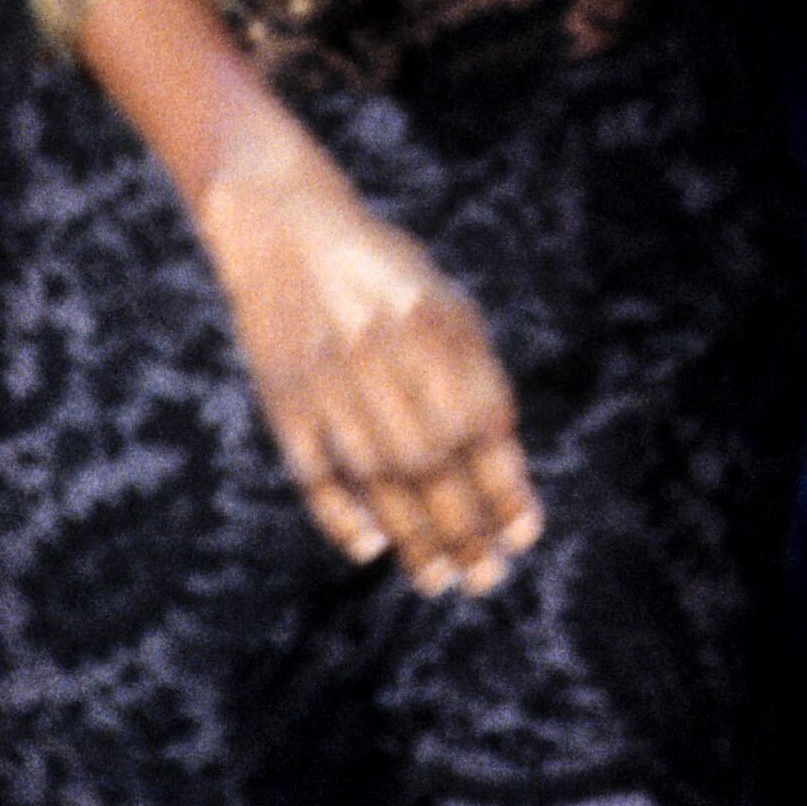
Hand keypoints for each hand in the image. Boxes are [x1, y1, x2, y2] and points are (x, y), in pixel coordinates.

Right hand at [194, 122, 542, 595]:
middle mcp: (383, 355)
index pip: (480, 424)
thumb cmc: (384, 277)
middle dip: (465, 529)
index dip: (505, 485)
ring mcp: (328, 380)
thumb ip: (477, 377)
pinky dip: (340, 514)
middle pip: (431, 463)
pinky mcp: (281, 398)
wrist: (283, 225)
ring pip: (378, 478)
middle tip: (486, 579)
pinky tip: (370, 548)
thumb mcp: (443, 306)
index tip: (524, 535)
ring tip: (439, 580)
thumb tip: (504, 469)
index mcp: (433, 328)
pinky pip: (314, 471)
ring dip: (413, 537)